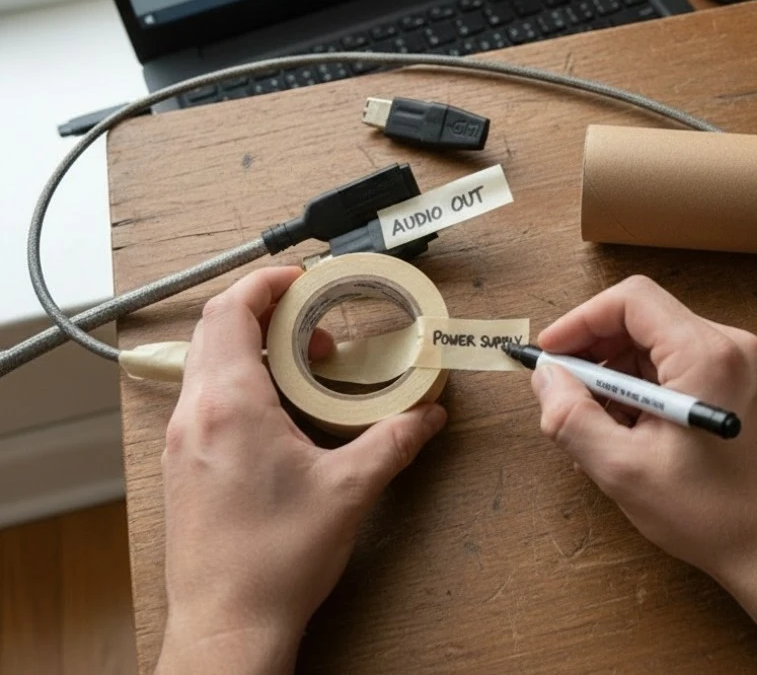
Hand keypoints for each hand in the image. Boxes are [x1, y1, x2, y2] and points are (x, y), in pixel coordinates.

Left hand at [156, 267, 445, 674]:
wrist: (227, 625)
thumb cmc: (274, 562)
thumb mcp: (351, 490)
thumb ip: (395, 440)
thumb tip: (428, 415)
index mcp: (230, 406)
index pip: (230, 312)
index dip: (265, 284)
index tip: (301, 280)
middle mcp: (195, 416)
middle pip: (215, 331)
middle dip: (267, 316)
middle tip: (316, 330)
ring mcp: (180, 443)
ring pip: (206, 366)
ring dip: (253, 353)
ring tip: (306, 372)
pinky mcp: (181, 469)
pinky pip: (204, 401)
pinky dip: (240, 386)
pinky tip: (281, 416)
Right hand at [531, 276, 756, 674]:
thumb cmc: (711, 514)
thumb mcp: (623, 469)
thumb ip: (573, 416)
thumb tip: (545, 377)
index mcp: (706, 354)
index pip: (632, 301)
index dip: (581, 321)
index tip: (549, 356)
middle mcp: (730, 345)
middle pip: (644, 321)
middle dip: (596, 355)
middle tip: (564, 397)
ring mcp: (740, 363)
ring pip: (657, 347)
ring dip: (617, 379)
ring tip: (595, 430)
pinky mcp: (739, 384)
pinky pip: (677, 367)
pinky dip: (644, 391)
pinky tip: (626, 435)